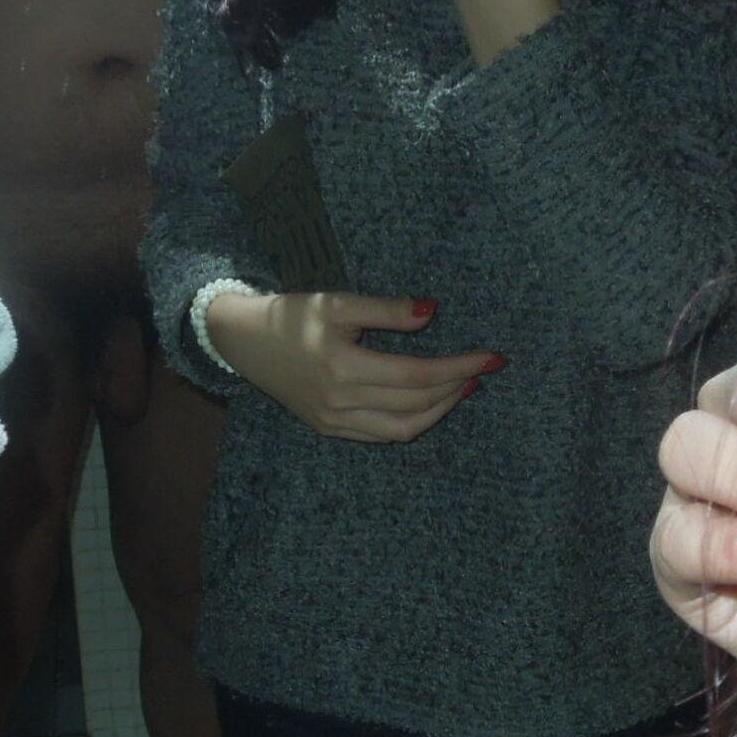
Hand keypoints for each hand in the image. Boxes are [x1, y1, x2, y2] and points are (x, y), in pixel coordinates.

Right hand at [204, 289, 505, 442]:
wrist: (244, 341)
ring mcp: (334, 422)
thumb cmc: (291, 315)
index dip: (460, 367)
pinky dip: (413, 422)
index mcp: (343, 368)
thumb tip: (432, 311)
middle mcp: (340, 403)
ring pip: (403, 429)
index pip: (418, 376)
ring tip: (463, 386)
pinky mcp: (330, 429)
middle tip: (483, 369)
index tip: (492, 357)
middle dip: (457, 387)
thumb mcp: (337, 302)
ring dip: (440, 410)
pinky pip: (382, 435)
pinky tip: (429, 402)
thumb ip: (386, 309)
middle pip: (417, 405)